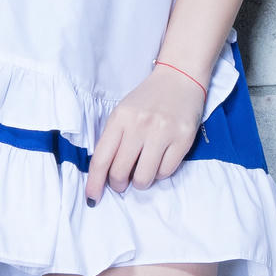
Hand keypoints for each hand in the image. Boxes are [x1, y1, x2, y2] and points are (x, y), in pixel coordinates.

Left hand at [84, 63, 206, 204]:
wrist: (180, 77)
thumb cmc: (147, 99)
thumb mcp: (123, 112)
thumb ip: (113, 139)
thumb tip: (106, 175)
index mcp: (120, 118)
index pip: (101, 159)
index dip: (94, 183)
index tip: (92, 198)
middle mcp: (140, 125)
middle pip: (120, 172)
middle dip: (118, 184)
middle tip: (121, 183)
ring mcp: (163, 132)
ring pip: (144, 178)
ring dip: (140, 182)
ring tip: (142, 172)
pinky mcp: (183, 139)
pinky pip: (166, 172)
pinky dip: (159, 173)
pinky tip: (159, 162)